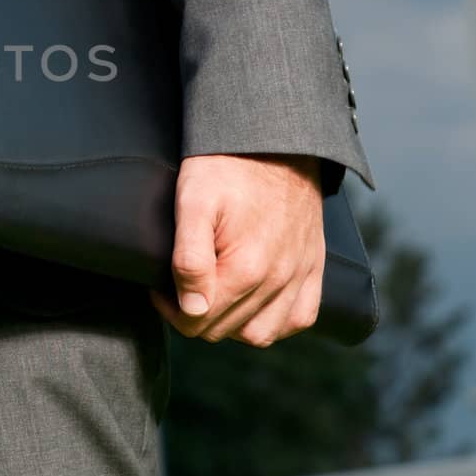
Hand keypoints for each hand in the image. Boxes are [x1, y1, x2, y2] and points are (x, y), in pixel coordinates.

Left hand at [149, 153, 323, 347]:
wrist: (275, 140)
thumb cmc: (227, 166)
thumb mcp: (193, 201)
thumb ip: (189, 258)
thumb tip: (191, 309)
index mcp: (246, 268)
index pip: (198, 321)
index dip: (170, 308)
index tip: (161, 285)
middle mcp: (278, 280)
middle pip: (223, 330)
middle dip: (195, 313)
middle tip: (180, 284)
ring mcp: (300, 276)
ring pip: (259, 335)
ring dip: (231, 323)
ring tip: (213, 294)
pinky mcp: (314, 268)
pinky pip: (298, 319)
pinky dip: (274, 321)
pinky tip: (253, 304)